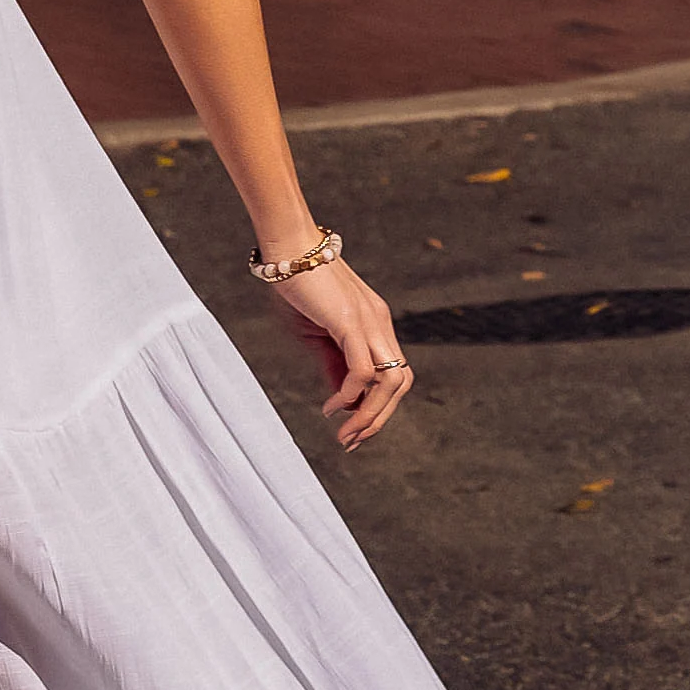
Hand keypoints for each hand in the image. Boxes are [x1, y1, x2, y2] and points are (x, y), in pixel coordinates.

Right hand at [268, 253, 411, 448]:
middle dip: (379, 420)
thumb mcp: (315, 334)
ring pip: (390, 382)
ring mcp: (370, 323)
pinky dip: (350, 395)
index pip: (393, 376)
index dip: (378, 408)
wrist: (289, 248)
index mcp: (375, 326)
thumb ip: (333, 364)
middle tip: (352, 441)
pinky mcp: (352, 322)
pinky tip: (331, 406)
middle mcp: (380, 325)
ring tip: (345, 434)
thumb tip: (343, 399)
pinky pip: (363, 371)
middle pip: (401, 384)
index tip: (352, 429)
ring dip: (371, 416)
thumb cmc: (298, 286)